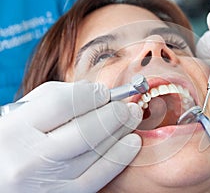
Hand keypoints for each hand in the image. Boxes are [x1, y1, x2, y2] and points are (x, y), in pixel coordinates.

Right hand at [0, 81, 141, 191]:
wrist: (2, 180)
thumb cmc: (13, 143)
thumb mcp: (21, 117)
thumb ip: (53, 99)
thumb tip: (94, 92)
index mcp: (13, 132)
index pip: (62, 104)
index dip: (90, 95)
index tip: (103, 92)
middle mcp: (29, 160)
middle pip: (86, 129)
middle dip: (114, 113)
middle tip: (126, 106)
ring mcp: (48, 182)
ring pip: (96, 151)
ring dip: (121, 130)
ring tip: (132, 117)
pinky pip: (100, 176)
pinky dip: (120, 156)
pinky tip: (132, 142)